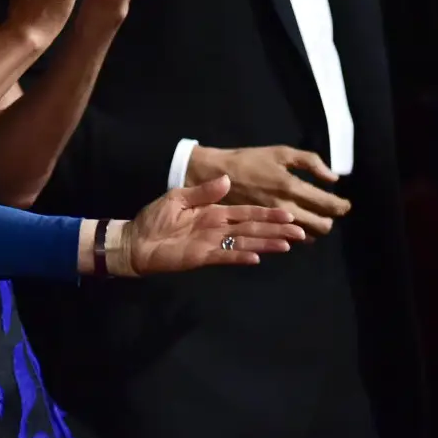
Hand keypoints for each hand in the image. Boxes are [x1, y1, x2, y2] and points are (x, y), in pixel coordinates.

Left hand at [117, 176, 304, 274]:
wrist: (136, 240)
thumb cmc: (155, 218)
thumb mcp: (178, 198)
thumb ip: (203, 192)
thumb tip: (228, 180)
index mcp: (214, 212)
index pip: (247, 212)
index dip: (267, 213)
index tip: (288, 212)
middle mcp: (218, 229)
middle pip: (253, 229)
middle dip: (277, 230)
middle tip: (302, 231)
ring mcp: (212, 244)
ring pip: (246, 243)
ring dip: (266, 244)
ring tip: (288, 244)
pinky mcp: (202, 257)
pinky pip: (226, 256)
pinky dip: (241, 257)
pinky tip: (257, 257)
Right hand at [185, 144, 350, 235]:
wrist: (215, 174)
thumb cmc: (250, 160)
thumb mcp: (281, 152)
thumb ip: (311, 162)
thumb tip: (333, 178)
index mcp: (291, 187)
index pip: (328, 205)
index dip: (342, 206)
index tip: (344, 204)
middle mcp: (285, 208)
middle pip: (321, 226)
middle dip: (330, 219)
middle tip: (329, 212)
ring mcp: (274, 222)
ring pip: (306, 236)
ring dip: (314, 229)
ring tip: (314, 218)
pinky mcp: (263, 229)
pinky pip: (289, 239)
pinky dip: (297, 234)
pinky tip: (295, 226)